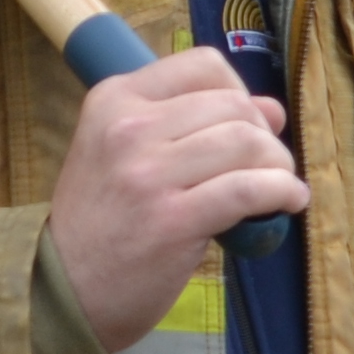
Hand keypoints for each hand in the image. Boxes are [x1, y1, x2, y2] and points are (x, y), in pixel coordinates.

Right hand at [47, 46, 308, 349]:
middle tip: (265, 165)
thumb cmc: (102, 221)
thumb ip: (193, 124)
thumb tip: (272, 109)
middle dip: (264, 134)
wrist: (63, 289)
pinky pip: (250, 189)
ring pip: (248, 143)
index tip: (242, 125)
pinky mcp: (173, 220)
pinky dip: (283, 192)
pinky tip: (289, 202)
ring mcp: (149, 173)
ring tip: (278, 185)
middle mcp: (129, 127)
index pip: (203, 64)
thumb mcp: (128, 155)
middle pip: (233, 105)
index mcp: (115, 99)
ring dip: (278, 165)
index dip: (238, 92)